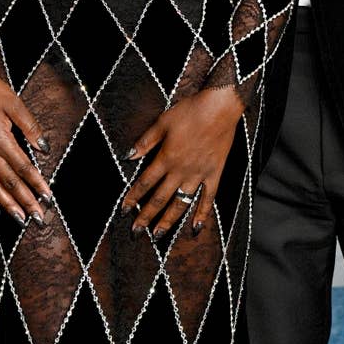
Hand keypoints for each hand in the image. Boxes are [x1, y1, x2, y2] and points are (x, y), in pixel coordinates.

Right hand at [0, 59, 52, 223]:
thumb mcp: (15, 103)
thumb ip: (30, 127)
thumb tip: (44, 148)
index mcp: (0, 138)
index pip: (23, 168)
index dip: (37, 184)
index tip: (48, 197)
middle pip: (10, 182)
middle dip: (26, 202)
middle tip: (38, 218)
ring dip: (8, 205)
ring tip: (20, 219)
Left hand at [121, 86, 243, 237]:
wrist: (219, 108)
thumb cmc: (190, 111)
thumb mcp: (163, 122)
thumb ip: (145, 142)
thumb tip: (127, 156)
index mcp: (166, 158)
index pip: (145, 183)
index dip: (133, 198)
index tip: (124, 211)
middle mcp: (181, 171)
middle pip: (160, 198)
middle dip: (145, 216)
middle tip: (135, 232)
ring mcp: (199, 175)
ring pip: (180, 203)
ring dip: (168, 221)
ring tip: (157, 235)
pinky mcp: (214, 174)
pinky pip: (208, 199)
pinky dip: (202, 214)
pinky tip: (195, 228)